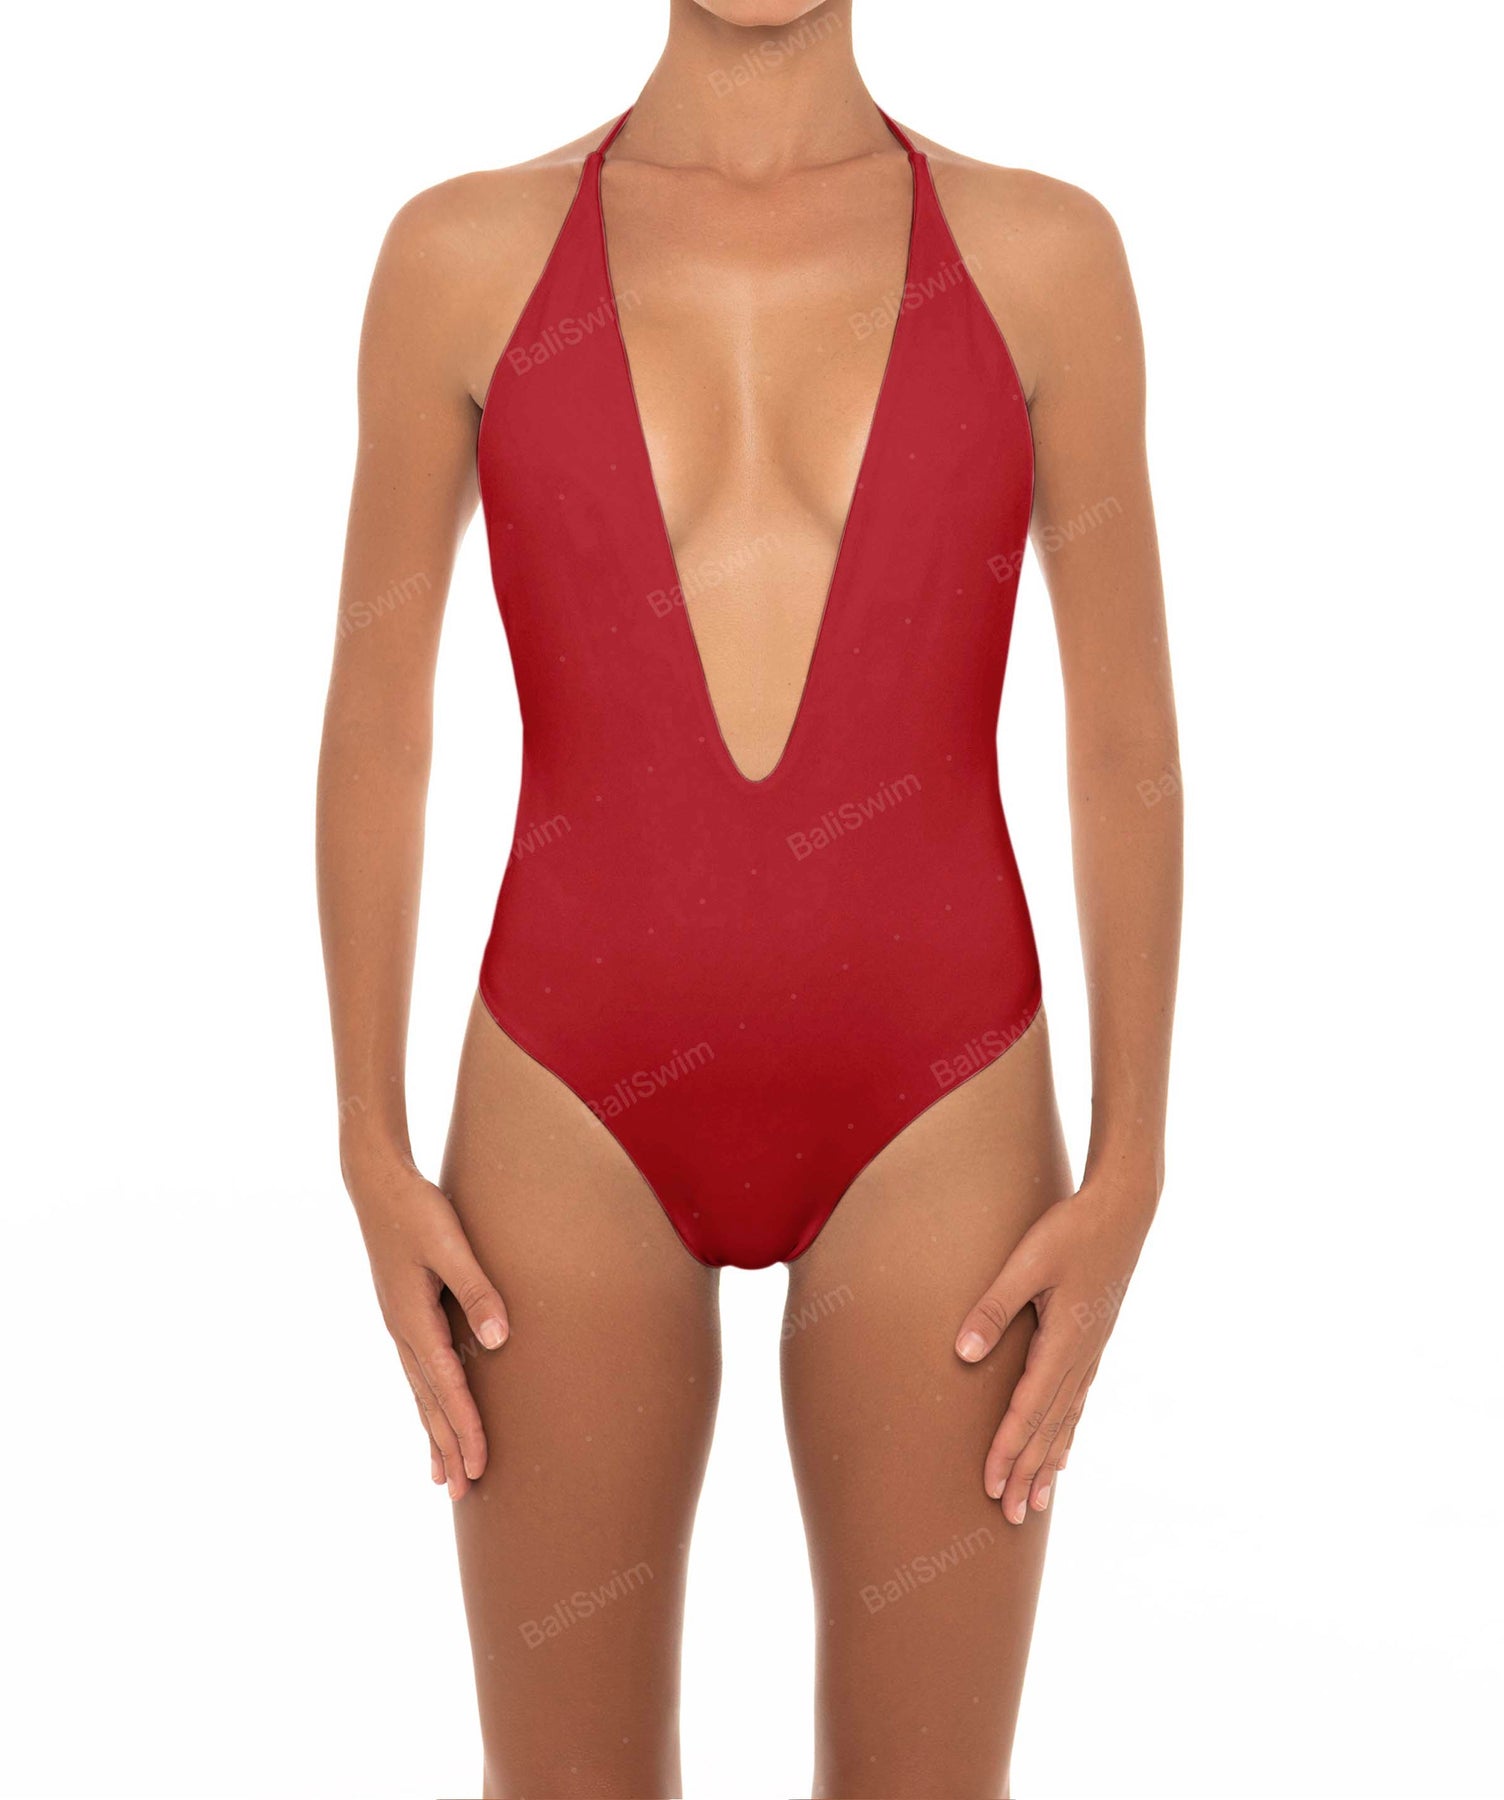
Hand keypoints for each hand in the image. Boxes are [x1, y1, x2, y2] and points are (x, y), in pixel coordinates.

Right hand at [350, 1161, 508, 1499]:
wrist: (377, 1185)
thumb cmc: (417, 1210)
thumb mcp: (450, 1244)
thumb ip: (477, 1288)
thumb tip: (499, 1337)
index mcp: (414, 1320)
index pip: (446, 1388)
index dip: (466, 1428)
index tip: (480, 1466)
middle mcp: (403, 1332)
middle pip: (428, 1402)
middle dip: (447, 1447)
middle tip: (463, 1494)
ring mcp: (399, 1326)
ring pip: (420, 1393)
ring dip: (434, 1433)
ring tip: (443, 1475)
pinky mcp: (403, 1315)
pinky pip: (417, 1373)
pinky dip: (426, 1403)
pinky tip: (431, 1413)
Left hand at [954, 1183, 1151, 1523]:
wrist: (1122, 1211)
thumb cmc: (1070, 1231)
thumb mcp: (1026, 1263)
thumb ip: (993, 1309)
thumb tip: (963, 1355)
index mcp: (1062, 1343)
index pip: (1028, 1411)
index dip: (1008, 1451)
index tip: (991, 1487)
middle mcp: (1080, 1358)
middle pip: (1048, 1428)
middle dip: (1027, 1472)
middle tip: (1010, 1517)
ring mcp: (1090, 1353)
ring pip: (1066, 1420)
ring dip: (1048, 1462)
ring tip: (1038, 1502)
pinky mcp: (1093, 1342)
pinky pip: (1077, 1401)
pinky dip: (1067, 1432)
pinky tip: (1063, 1451)